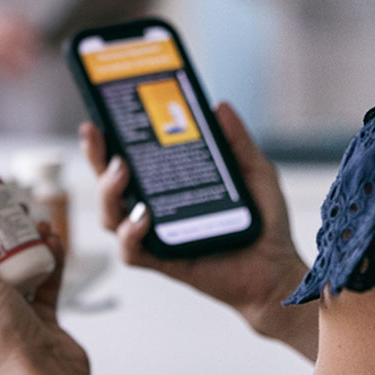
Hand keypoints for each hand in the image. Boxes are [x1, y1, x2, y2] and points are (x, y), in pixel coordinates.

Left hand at [0, 203, 90, 374]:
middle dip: (2, 227)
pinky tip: (55, 243)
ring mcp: (11, 306)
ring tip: (39, 224)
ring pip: (20, 260)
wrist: (47, 374)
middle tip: (12, 206)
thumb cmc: (3, 342)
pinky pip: (45, 274)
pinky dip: (52, 256)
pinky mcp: (40, 310)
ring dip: (31, 239)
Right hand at [80, 102, 317, 359]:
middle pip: (111, 184)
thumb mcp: (254, 170)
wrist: (277, 268)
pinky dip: (129, 234)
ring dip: (108, 192)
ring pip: (111, 215)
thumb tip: (218, 106)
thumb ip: (237, 140)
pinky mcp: (163, 261)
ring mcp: (157, 234)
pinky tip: (143, 217)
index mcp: (172, 184)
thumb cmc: (265, 221)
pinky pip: (131, 252)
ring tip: (122, 172)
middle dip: (97, 159)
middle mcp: (157, 207)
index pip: (133, 158)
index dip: (110, 140)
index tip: (101, 117)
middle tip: (100, 138)